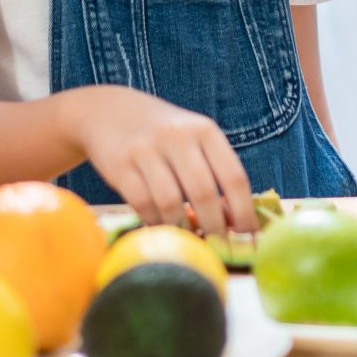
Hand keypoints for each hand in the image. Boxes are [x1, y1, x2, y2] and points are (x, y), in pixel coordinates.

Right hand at [61, 86, 255, 236]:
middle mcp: (177, 136)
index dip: (244, 213)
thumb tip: (236, 223)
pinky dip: (156, 222)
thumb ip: (214, 172)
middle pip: (203, 193)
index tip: (248, 238)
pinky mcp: (120, 165)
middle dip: (214, 228)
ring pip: (171, 202)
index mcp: (204, 130)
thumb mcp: (192, 139)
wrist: (107, 110)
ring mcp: (146, 149)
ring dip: (182, 228)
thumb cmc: (162, 134)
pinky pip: (143, 204)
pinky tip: (162, 226)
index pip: (234, 177)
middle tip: (218, 247)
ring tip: (189, 238)